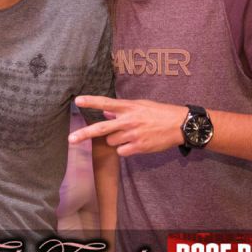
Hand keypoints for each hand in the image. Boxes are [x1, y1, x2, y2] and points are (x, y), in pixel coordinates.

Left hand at [70, 96, 186, 156]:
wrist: (180, 125)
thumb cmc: (160, 113)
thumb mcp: (140, 105)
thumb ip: (122, 109)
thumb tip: (105, 112)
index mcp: (128, 107)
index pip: (105, 102)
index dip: (91, 102)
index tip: (77, 100)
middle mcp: (128, 120)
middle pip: (101, 128)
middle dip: (84, 134)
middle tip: (70, 139)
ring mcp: (133, 134)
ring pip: (111, 141)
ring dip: (116, 140)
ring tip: (131, 135)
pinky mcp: (139, 147)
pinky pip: (121, 151)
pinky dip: (125, 149)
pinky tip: (136, 143)